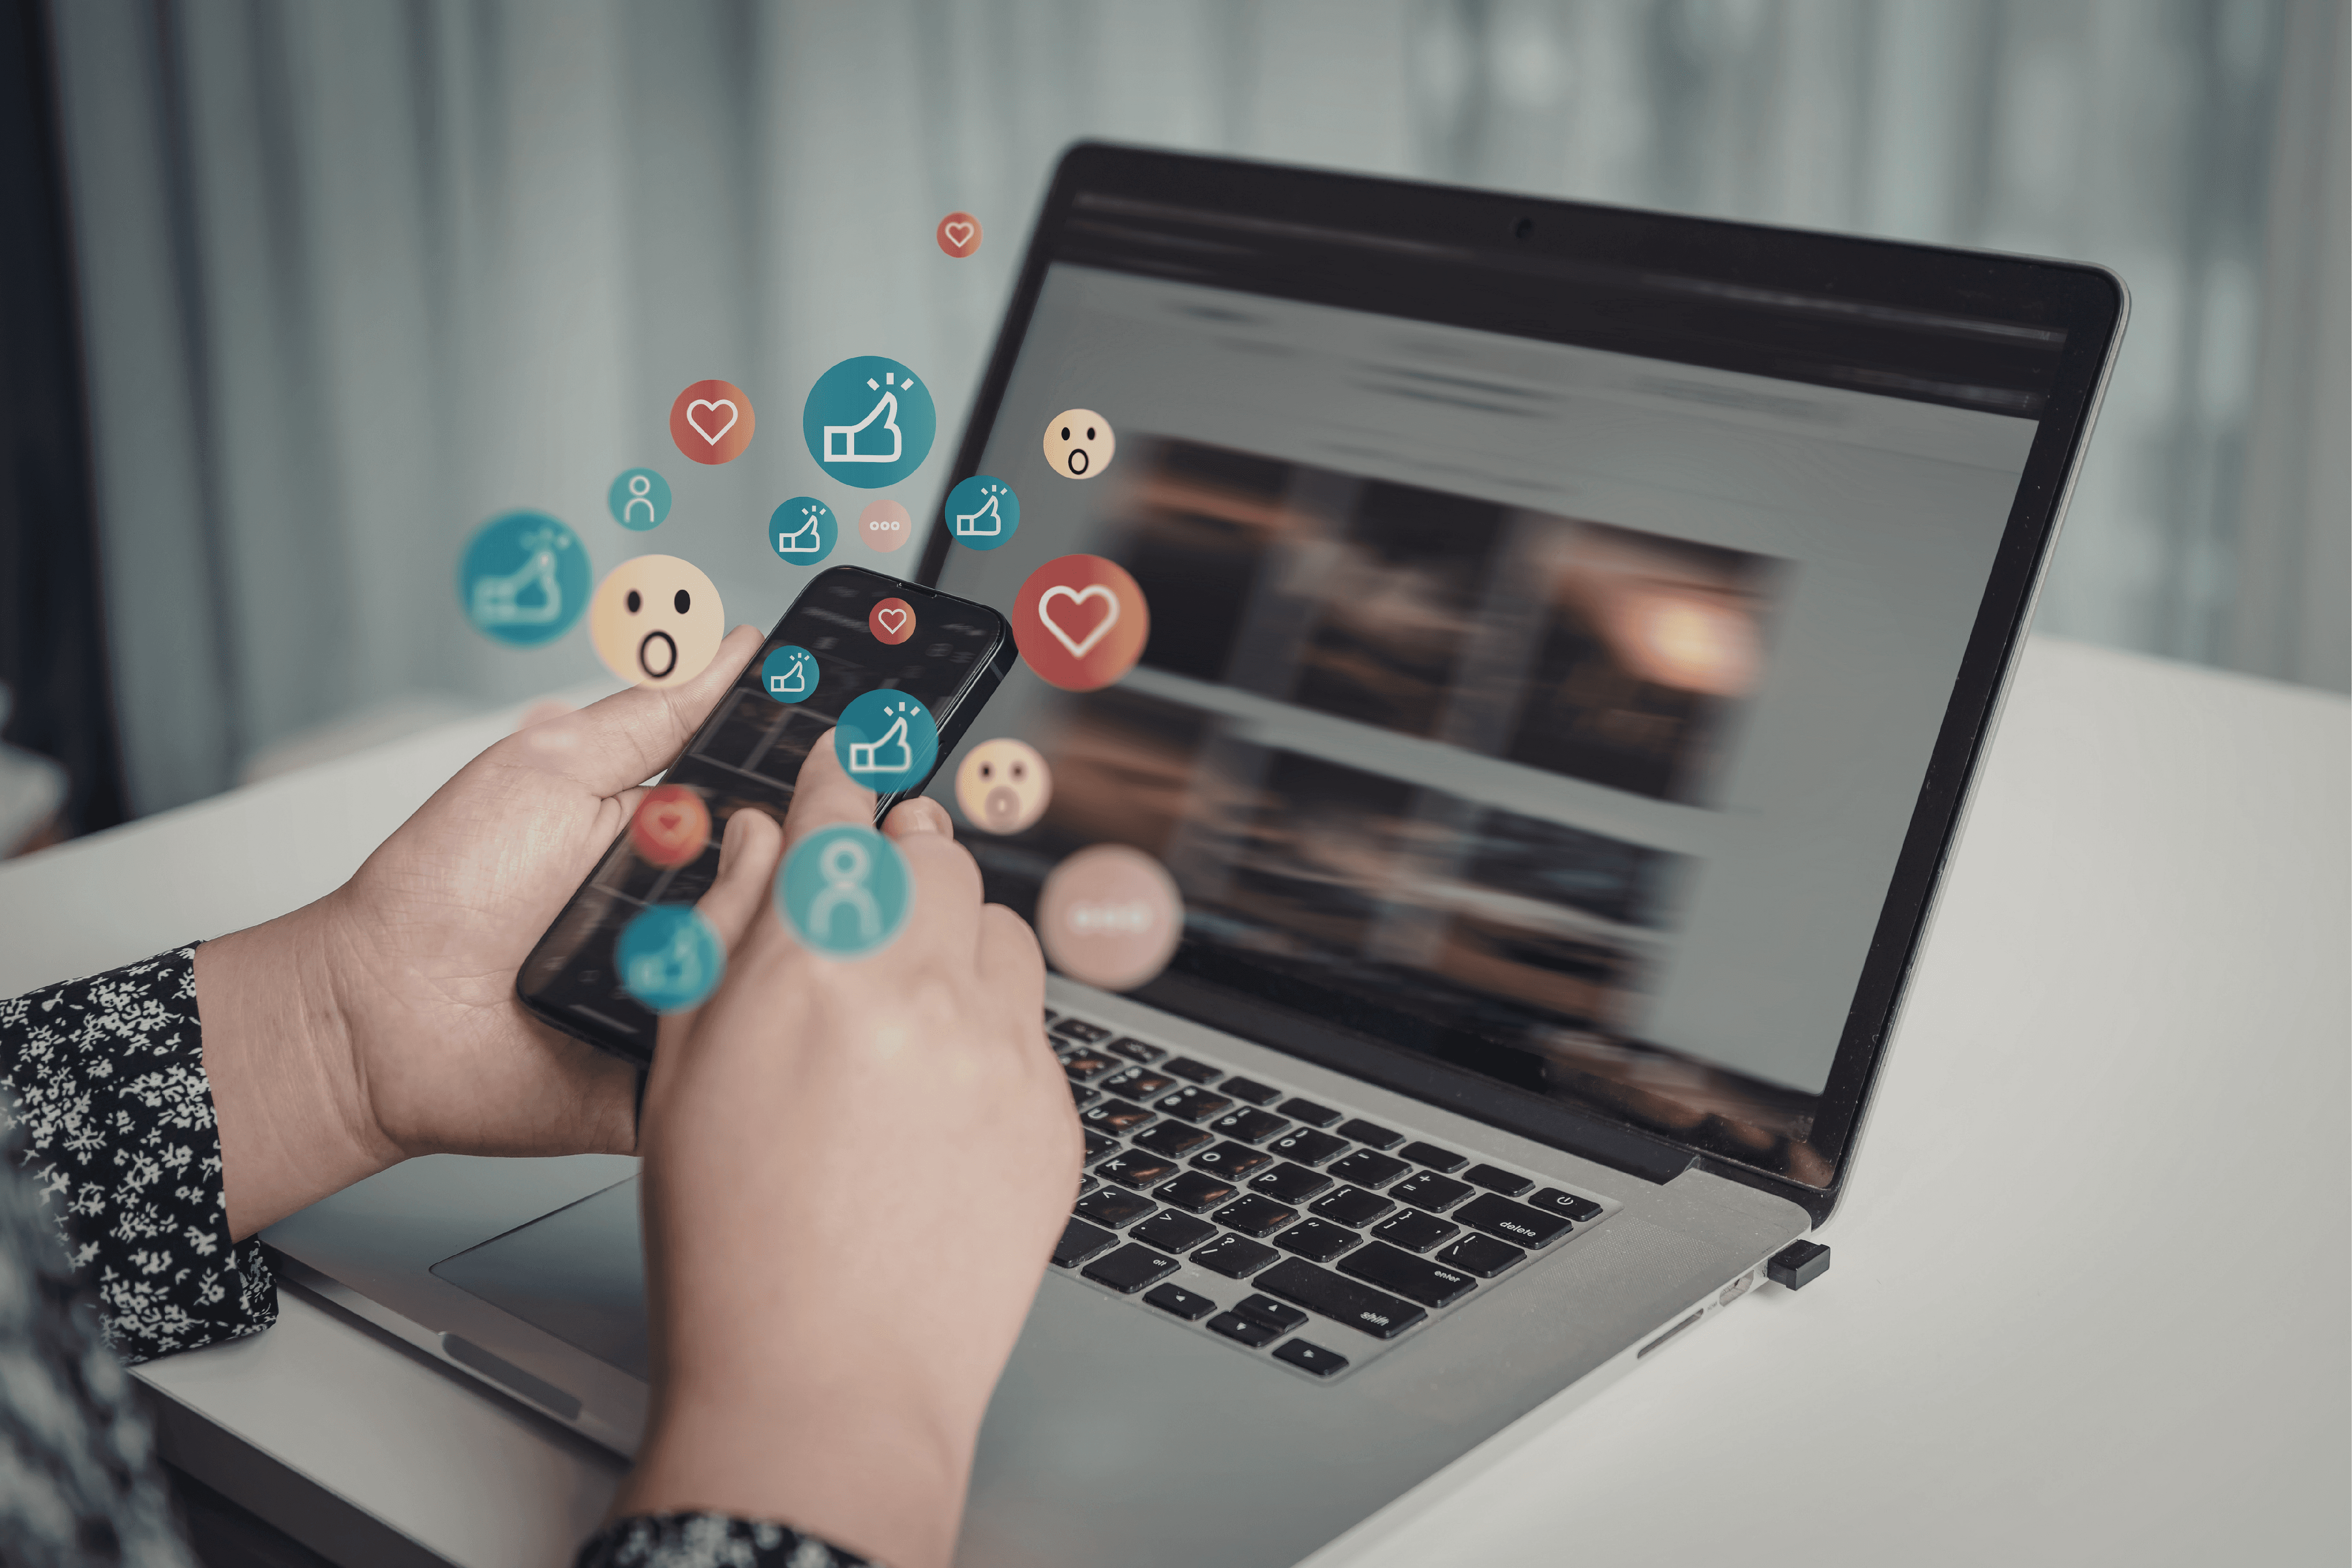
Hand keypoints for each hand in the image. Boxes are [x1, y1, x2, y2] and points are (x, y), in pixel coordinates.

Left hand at [196, 625, 765, 1237]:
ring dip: (753, 932)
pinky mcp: (686, 1064)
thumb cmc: (449, 885)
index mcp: (684, 838)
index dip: (824, 780)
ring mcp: (698, 990)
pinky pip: (744, 1043)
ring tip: (683, 922)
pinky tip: (704, 989)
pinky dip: (734, 1018)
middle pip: (805, 880)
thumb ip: (656, 714)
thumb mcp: (556, 768)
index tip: (861, 745)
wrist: (384, 1012)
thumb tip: (738, 646)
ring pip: (784, 959)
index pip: (786, 804)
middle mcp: (702, 911)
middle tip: (721, 851)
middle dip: (794, 854)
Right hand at [616, 739, 1077, 1567]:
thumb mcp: (683, 1073)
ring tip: (916, 974)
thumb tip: (759, 845)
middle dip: (905, 847)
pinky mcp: (1055, 1113)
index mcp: (809, 967)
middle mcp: (918, 988)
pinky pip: (1037, 1019)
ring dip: (959, 927)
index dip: (839, 773)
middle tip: (882, 868)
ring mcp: (1000, 1050)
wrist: (824, 1382)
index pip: (836, 819)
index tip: (850, 751)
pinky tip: (949, 1067)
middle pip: (934, 856)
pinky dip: (996, 1016)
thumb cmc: (734, 1242)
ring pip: (1000, 927)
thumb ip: (719, 938)